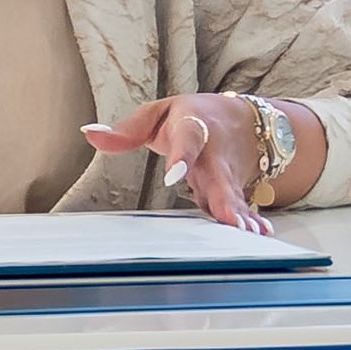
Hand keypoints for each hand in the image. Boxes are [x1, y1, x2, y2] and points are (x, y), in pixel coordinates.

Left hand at [83, 91, 287, 232]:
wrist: (242, 118)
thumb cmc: (191, 116)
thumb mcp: (158, 114)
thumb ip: (126, 130)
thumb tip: (88, 132)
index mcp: (193, 129)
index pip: (187, 142)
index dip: (181, 158)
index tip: (174, 176)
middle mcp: (215, 154)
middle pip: (218, 177)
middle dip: (224, 200)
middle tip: (230, 220)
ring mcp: (229, 174)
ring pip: (234, 196)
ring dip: (241, 215)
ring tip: (248, 234)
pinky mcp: (237, 190)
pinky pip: (244, 206)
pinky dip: (254, 219)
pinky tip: (262, 235)